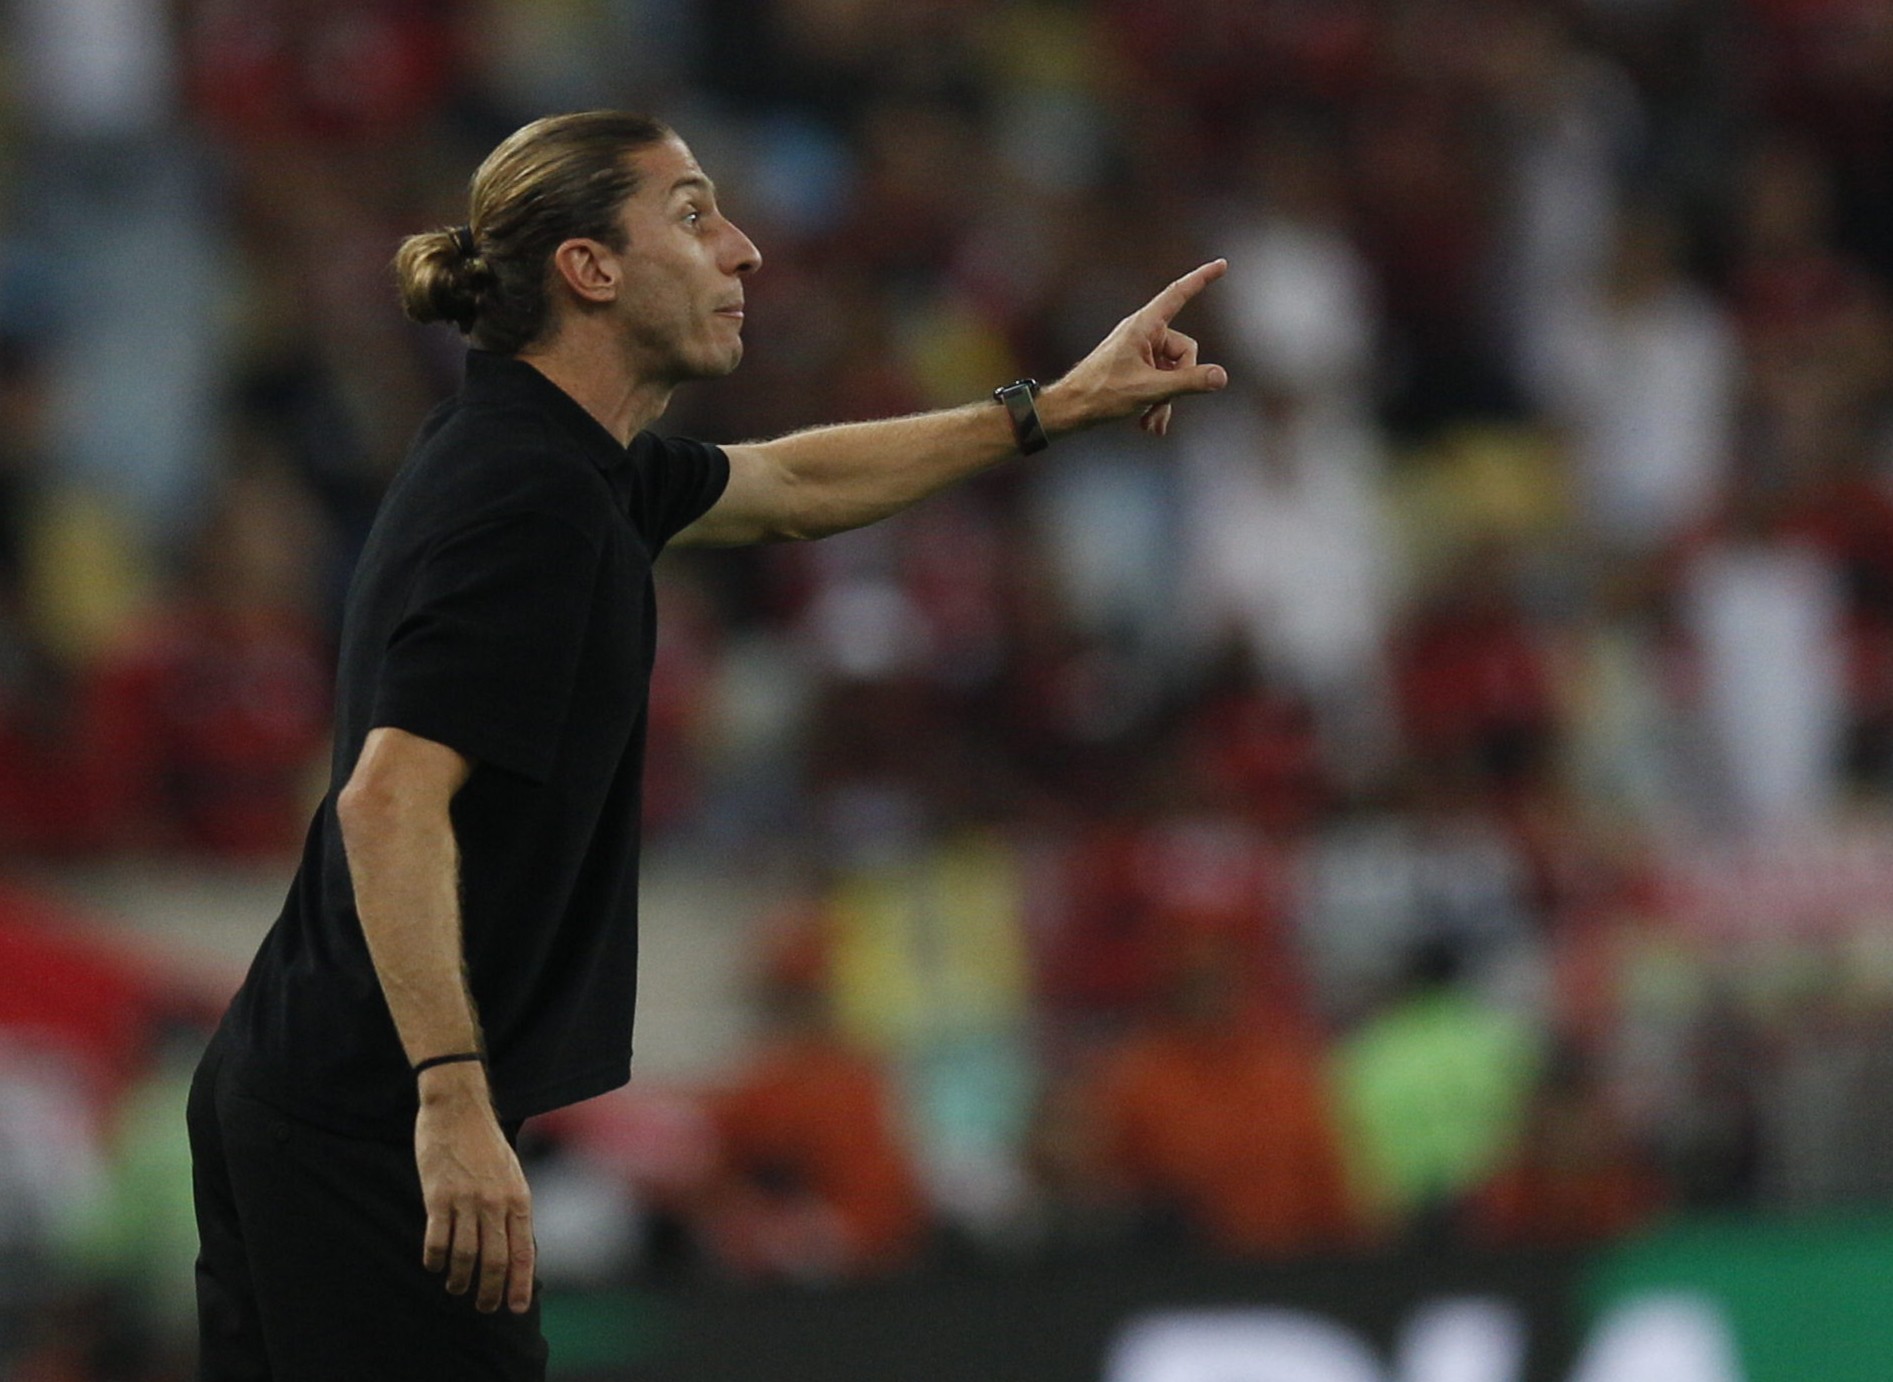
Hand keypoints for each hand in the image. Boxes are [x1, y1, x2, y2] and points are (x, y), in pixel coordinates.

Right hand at [415, 1071, 534, 1313]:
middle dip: (490, 1291)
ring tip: (456, 1288)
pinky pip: (437, 1240)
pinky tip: (433, 1265)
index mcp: (518, 1197)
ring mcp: (466, 1200)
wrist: (459, 1108)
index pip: (523, 1251)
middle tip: (483, 1307)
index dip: (520, 1283)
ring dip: (460, 1279)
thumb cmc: (485, 1143)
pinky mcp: (437, 1196)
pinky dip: (435, 1259)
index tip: (517, 1308)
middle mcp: (495, 1202)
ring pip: (465, 1256)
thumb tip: (515, 1248)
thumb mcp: (511, 1174)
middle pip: (495, 1260)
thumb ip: (513, 1208)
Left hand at [1043, 259, 1229, 438]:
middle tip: (1159, 403)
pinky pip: (1160, 380)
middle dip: (1179, 382)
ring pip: (1173, 371)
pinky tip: (1149, 425)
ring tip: (1150, 421)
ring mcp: (1140, 351)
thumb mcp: (1150, 389)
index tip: (1222, 264)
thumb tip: (1220, 377)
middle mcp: (1144, 333)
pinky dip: (1157, 401)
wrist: (1069, 409)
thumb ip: (1188, 382)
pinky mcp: (1136, 367)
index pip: (1178, 294)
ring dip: (1166, 399)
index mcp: (1144, 326)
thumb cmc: (1101, 393)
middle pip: (1184, 351)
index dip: (1202, 279)